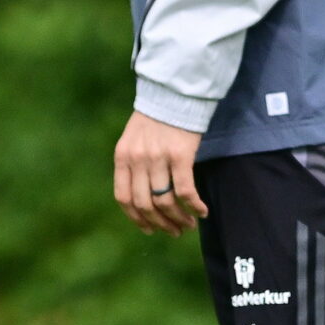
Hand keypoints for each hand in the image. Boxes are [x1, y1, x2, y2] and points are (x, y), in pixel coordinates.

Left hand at [113, 110, 207, 235]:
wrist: (175, 93)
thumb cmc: (157, 119)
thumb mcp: (134, 140)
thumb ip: (134, 166)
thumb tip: (143, 200)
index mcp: (122, 157)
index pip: (124, 198)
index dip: (136, 219)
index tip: (149, 229)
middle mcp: (137, 159)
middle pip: (145, 204)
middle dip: (160, 224)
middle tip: (174, 231)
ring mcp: (158, 158)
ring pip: (165, 201)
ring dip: (178, 219)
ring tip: (188, 225)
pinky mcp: (180, 155)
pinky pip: (185, 191)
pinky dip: (194, 206)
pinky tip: (202, 212)